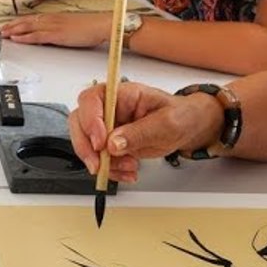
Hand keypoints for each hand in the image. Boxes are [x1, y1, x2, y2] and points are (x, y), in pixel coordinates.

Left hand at [0, 12, 109, 47]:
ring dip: (13, 31)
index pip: (32, 19)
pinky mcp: (57, 35)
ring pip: (28, 28)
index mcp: (54, 17)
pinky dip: (25, 37)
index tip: (8, 25)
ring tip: (2, 34)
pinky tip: (16, 38)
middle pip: (26, 22)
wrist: (101, 25)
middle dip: (11, 26)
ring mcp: (53, 26)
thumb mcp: (71, 27)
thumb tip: (52, 35)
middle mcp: (51, 19)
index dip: (18, 22)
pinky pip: (37, 36)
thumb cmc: (90, 26)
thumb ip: (59, 30)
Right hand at [68, 82, 222, 181]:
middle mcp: (110, 108)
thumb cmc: (180, 116)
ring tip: (128, 167)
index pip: (92, 100)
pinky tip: (127, 172)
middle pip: (79, 122)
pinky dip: (110, 170)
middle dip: (86, 146)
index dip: (91, 120)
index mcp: (122, 94)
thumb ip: (140, 132)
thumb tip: (113, 143)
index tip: (101, 143)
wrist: (187, 128)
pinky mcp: (109, 144)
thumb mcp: (167, 123)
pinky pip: (99, 158)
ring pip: (86, 143)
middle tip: (98, 164)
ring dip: (102, 162)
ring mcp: (107, 126)